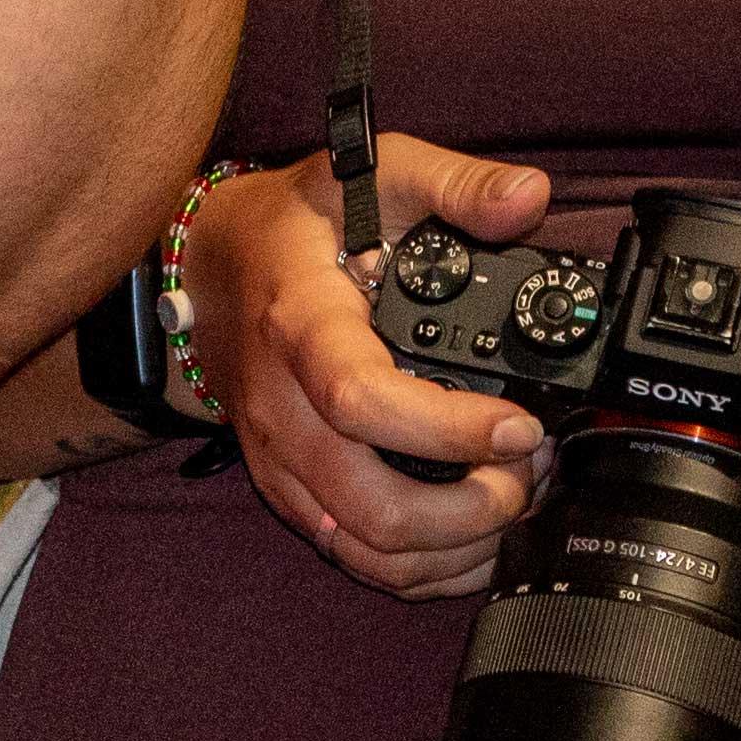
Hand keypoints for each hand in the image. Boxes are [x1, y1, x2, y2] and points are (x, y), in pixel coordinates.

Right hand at [184, 136, 560, 598]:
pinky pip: (353, 556)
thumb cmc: (297, 224)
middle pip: (370, 506)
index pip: (362, 400)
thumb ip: (454, 184)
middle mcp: (283, 409)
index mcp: (304, 328)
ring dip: (453, 548)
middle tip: (528, 473)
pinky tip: (473, 538)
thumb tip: (529, 197)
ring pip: (365, 549)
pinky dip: (421, 567)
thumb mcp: (373, 173)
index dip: (447, 429)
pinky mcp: (289, 491)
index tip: (520, 426)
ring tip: (513, 502)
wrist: (211, 267)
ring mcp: (281, 459)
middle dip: (469, 510)